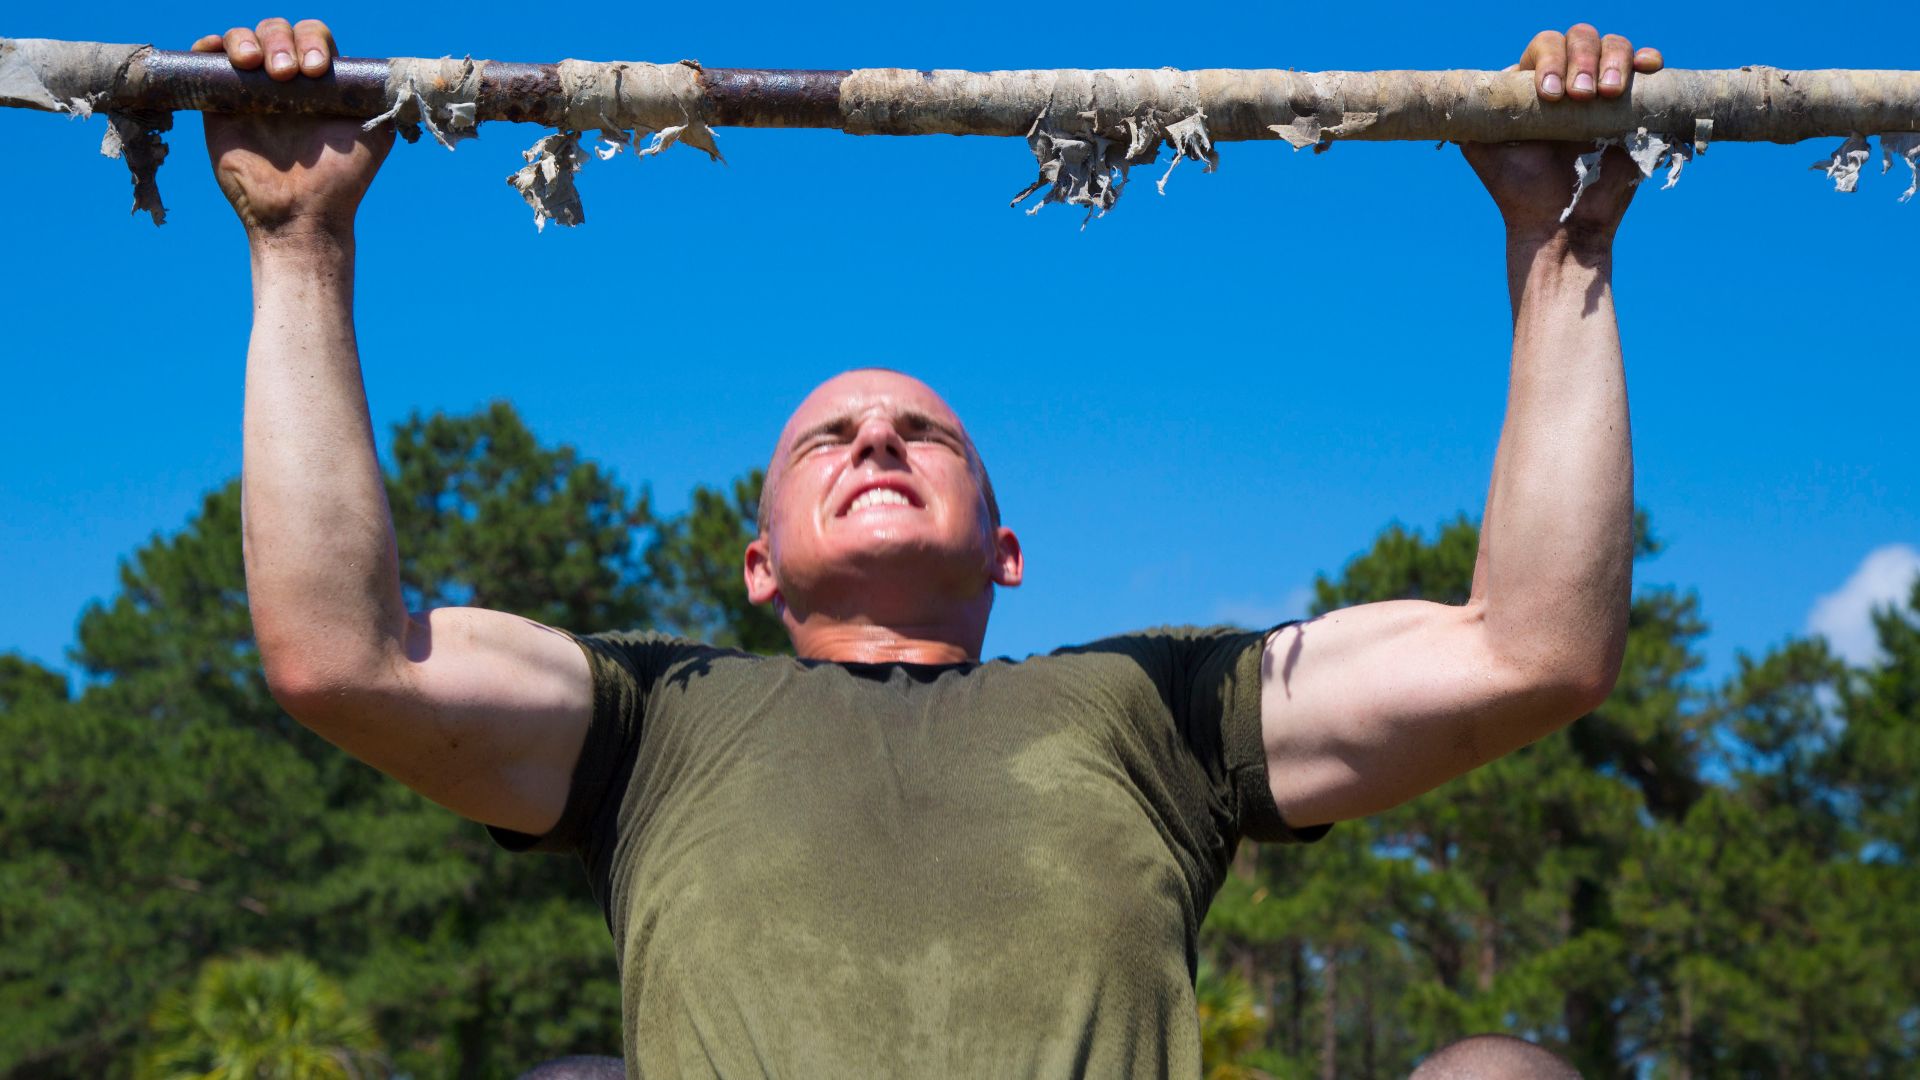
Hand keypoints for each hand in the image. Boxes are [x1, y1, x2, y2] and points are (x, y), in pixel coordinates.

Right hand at [193, 19, 390, 239]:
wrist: (301, 212)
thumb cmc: (341, 178)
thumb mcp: (375, 136)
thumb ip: (378, 99)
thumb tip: (383, 73)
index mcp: (321, 82)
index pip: (314, 36)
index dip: (313, 41)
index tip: (316, 70)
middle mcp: (285, 82)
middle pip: (277, 31)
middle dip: (281, 41)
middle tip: (285, 75)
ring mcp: (251, 90)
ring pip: (243, 39)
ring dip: (247, 40)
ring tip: (255, 66)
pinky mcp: (219, 105)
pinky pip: (207, 60)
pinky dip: (209, 46)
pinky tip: (219, 51)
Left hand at [1461, 24, 1664, 247]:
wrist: (1560, 227)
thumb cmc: (1519, 191)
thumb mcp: (1482, 150)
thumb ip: (1474, 117)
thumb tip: (1460, 92)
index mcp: (1535, 85)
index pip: (1544, 46)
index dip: (1549, 59)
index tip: (1549, 95)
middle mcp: (1569, 82)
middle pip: (1581, 38)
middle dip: (1581, 59)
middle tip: (1579, 96)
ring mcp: (1603, 92)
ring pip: (1614, 46)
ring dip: (1613, 59)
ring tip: (1607, 93)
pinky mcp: (1634, 108)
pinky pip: (1645, 69)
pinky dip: (1646, 60)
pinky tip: (1646, 67)